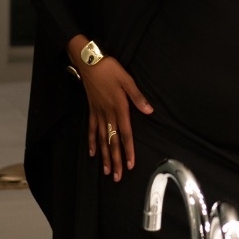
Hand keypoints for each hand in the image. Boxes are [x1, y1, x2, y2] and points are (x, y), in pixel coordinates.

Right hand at [78, 55, 152, 180]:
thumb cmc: (110, 69)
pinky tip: (92, 153)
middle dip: (116, 160)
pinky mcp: (91, 110)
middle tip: (118, 177)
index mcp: (119, 107)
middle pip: (113, 141)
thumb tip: (149, 111)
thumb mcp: (127, 80)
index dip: (128, 150)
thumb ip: (138, 97)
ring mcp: (98, 113)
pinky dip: (92, 141)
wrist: (89, 61)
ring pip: (102, 139)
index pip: (125, 134)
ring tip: (107, 171)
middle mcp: (108, 114)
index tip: (131, 164)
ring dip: (104, 156)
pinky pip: (91, 129)